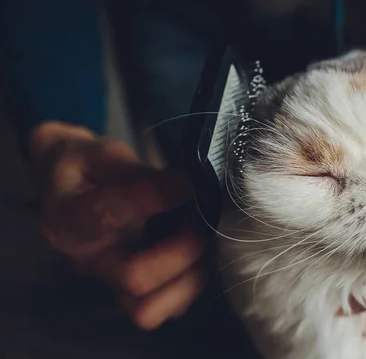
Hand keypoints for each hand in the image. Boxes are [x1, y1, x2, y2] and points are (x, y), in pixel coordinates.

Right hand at [29, 121, 204, 329]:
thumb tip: (184, 185)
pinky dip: (188, 288)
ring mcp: (106, 281)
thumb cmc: (84, 167)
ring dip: (188, 278)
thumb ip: (137, 173)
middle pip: (134, 277)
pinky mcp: (127, 292)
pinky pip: (162, 308)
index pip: (107, 215)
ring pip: (148, 307)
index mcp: (68, 217)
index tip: (187, 184)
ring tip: (203, 242)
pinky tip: (197, 256)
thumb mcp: (101, 155)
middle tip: (201, 221)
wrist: (65, 185)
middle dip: (181, 251)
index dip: (154, 199)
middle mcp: (86, 259)